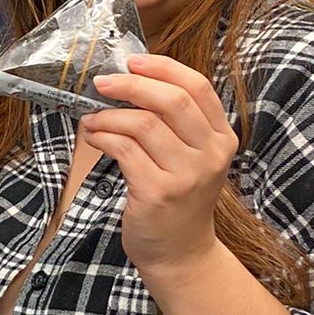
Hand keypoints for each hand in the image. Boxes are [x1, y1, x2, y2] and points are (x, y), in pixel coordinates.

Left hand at [79, 54, 236, 279]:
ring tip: (91, 119)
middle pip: (172, 100)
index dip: (163, 68)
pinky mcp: (158, 192)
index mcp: (222, 138)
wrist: (179, 252)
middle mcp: (211, 154)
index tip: (132, 62)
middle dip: (131, 85)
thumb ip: (172, 122)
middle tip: (102, 82)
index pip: (198, 87)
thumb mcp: (189, 157)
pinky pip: (124, 150)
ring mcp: (187, 175)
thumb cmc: (177, 198)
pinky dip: (102, 137)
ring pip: (143, 123)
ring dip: (108, 115)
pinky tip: (93, 137)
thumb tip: (127, 81)